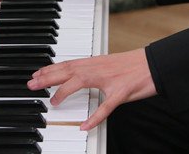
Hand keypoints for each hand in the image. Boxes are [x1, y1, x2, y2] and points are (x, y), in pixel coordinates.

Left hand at [27, 49, 156, 129]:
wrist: (156, 64)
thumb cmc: (134, 66)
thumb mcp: (110, 65)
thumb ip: (94, 70)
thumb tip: (79, 76)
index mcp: (96, 62)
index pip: (68, 63)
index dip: (50, 69)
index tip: (36, 74)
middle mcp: (100, 68)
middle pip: (69, 70)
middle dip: (48, 77)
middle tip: (32, 84)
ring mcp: (110, 80)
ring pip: (81, 82)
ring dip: (64, 91)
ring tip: (52, 102)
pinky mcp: (122, 92)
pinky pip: (106, 107)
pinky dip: (95, 117)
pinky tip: (85, 126)